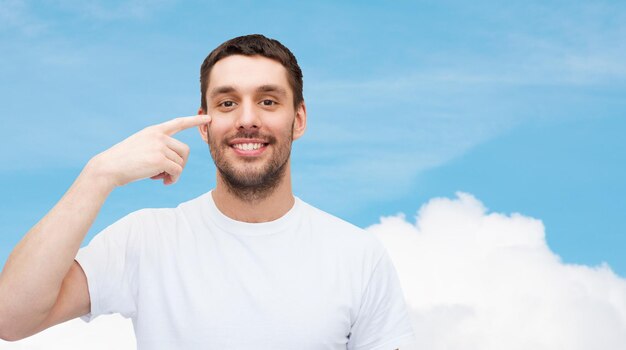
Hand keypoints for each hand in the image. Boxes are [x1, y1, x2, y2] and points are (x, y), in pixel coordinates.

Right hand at [89, 114, 210, 187]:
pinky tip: (163, 182)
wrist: (108, 168)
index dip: (194, 120)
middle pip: (185, 151)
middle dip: (180, 164)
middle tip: (167, 174)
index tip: (207, 117)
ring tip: (161, 178)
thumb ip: (158, 149)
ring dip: (174, 174)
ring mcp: (159, 146)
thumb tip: (175, 164)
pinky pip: (177, 171)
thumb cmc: (123, 162)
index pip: (178, 123)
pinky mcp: (160, 159)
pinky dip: (173, 179)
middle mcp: (158, 136)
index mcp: (154, 131)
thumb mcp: (141, 148)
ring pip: (181, 163)